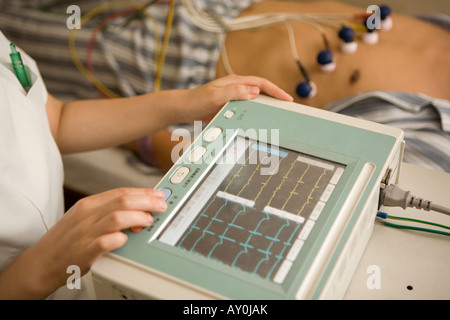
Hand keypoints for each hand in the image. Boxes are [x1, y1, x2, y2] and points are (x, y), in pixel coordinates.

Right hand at [23, 188, 165, 297]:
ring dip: (138, 217)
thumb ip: (106, 211)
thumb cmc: (64, 241)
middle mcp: (87, 216)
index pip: (120, 192)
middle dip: (146, 201)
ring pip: (117, 217)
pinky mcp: (84, 252)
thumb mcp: (82, 218)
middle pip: (122, 201)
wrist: (40, 263)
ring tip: (149, 221)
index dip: (143, 192)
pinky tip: (126, 239)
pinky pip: (106, 242)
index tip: (158, 195)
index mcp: (88, 205)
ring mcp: (85, 233)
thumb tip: (135, 206)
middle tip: (161, 206)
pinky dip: (119, 239)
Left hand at [182, 74, 292, 120]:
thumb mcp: (215, 96)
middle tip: (288, 107)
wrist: (183, 108)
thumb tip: (254, 91)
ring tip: (278, 114)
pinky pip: (247, 107)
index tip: (287, 98)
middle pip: (261, 90)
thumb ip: (234, 92)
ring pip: (255, 99)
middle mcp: (236, 87)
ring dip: (267, 105)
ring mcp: (233, 96)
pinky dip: (256, 112)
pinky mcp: (229, 105)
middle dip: (276, 97)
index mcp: (235, 82)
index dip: (275, 90)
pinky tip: (259, 120)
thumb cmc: (196, 101)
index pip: (261, 83)